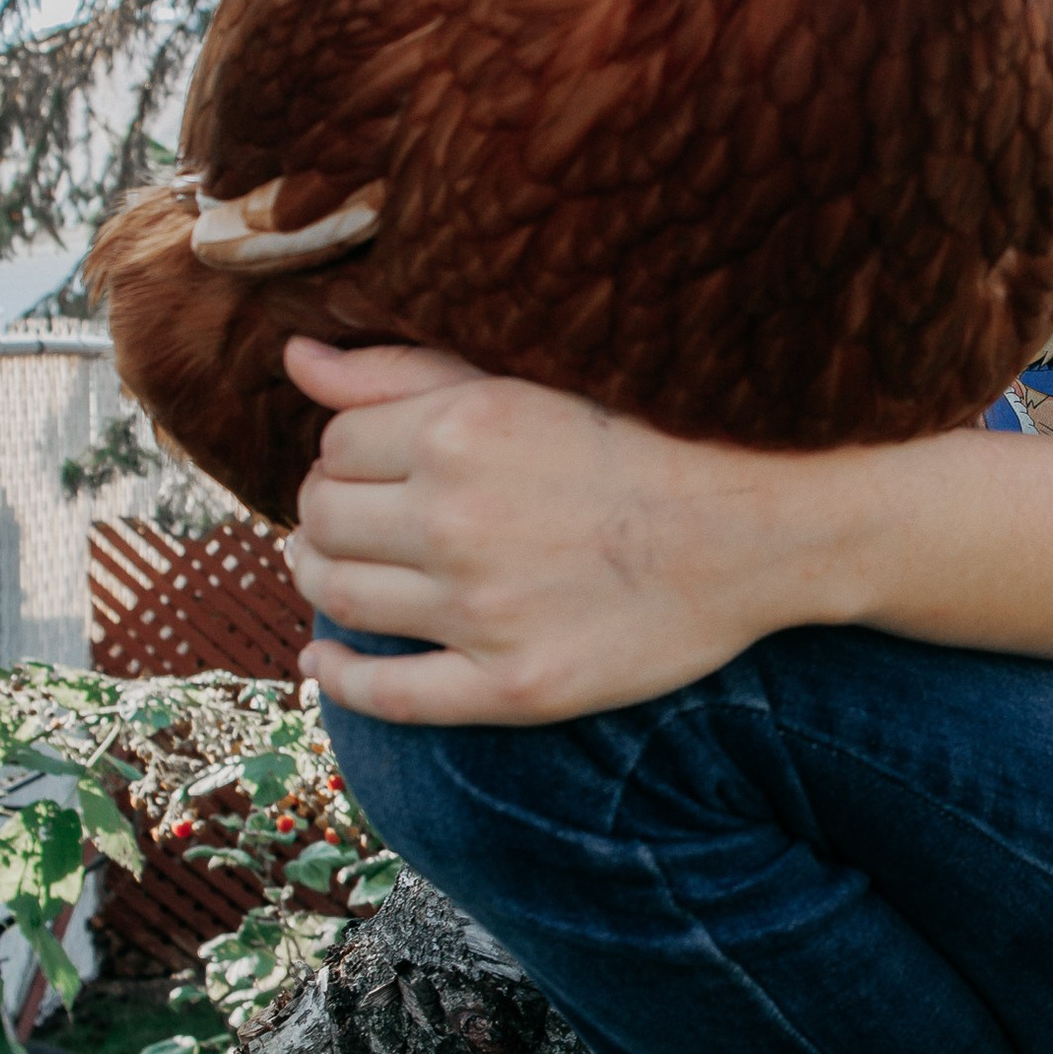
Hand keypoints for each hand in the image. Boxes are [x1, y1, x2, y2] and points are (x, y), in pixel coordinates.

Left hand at [287, 341, 827, 725]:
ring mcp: (482, 610)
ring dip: (320, 582)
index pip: (337, 445)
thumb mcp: (529, 380)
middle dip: (326, 516)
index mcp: (460, 431)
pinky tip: (325, 660)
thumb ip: (404, 370)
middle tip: (352, 518)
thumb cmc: (653, 438)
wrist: (759, 528)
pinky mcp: (513, 685)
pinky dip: (339, 677)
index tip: (370, 466)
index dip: (344, 455)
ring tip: (335, 572)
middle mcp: (457, 520)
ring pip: (341, 598)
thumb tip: (293, 360)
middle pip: (325, 520)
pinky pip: (389, 693)